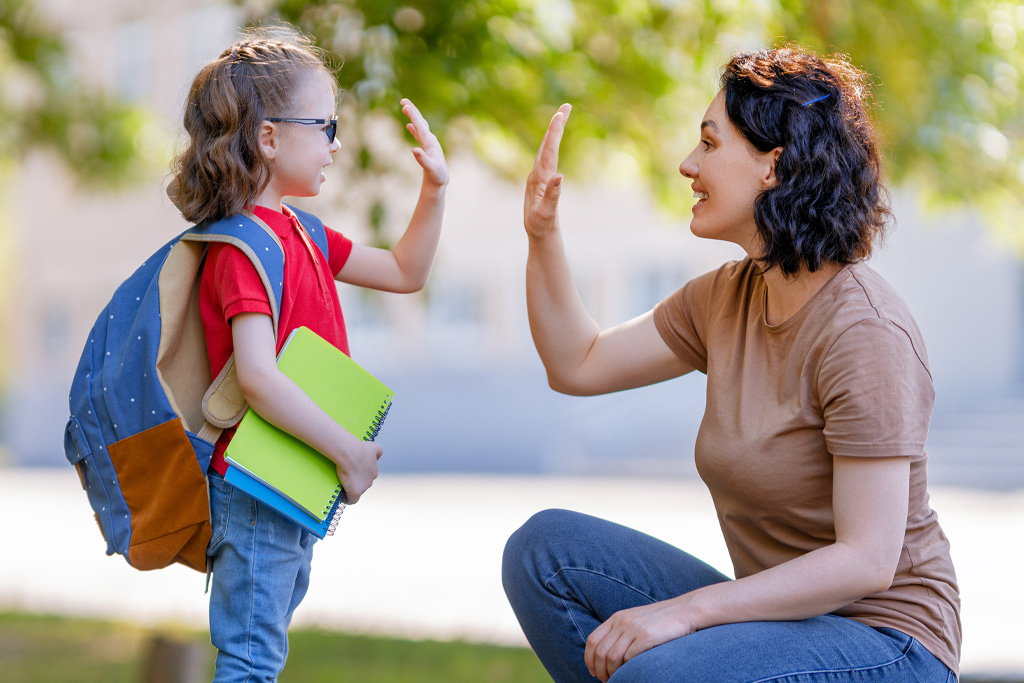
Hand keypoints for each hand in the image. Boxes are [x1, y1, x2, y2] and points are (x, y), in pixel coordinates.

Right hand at [333, 438, 382, 503]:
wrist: (350, 453)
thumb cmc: (359, 448)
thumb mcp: (373, 447)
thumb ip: (378, 451)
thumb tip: (378, 457)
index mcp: (374, 471)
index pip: (367, 476)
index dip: (359, 475)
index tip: (352, 472)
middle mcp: (371, 481)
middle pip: (362, 484)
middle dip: (355, 482)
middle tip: (345, 476)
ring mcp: (364, 487)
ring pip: (357, 491)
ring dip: (350, 489)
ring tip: (341, 484)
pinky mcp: (356, 492)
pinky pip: (352, 500)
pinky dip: (347, 499)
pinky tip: (341, 496)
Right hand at [401, 98, 448, 187]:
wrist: (441, 180)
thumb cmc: (437, 176)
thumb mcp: (430, 168)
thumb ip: (422, 159)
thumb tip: (414, 149)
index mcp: (430, 142)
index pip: (420, 125)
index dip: (413, 115)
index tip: (405, 105)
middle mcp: (430, 140)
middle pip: (421, 122)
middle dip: (413, 111)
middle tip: (403, 100)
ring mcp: (429, 143)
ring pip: (420, 126)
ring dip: (413, 117)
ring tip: (405, 108)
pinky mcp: (427, 147)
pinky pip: (419, 134)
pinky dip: (414, 128)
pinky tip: (408, 126)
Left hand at [524, 103, 570, 238]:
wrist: (537, 234)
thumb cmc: (540, 226)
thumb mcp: (545, 214)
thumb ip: (552, 196)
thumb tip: (560, 176)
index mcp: (540, 179)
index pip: (548, 150)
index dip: (554, 132)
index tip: (559, 114)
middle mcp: (537, 174)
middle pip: (547, 144)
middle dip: (556, 124)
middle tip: (566, 105)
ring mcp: (538, 176)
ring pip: (546, 148)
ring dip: (554, 131)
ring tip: (561, 115)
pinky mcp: (541, 180)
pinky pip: (547, 156)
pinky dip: (552, 143)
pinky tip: (554, 139)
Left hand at [584, 599, 696, 681]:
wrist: (685, 611)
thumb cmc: (661, 620)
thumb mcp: (635, 620)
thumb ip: (621, 631)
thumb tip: (607, 654)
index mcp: (617, 617)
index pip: (592, 640)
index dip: (589, 659)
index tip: (593, 672)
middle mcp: (622, 622)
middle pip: (600, 652)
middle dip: (600, 671)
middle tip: (606, 681)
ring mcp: (634, 629)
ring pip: (612, 657)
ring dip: (611, 673)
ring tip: (616, 680)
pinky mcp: (647, 637)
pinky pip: (629, 657)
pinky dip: (626, 669)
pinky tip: (629, 673)